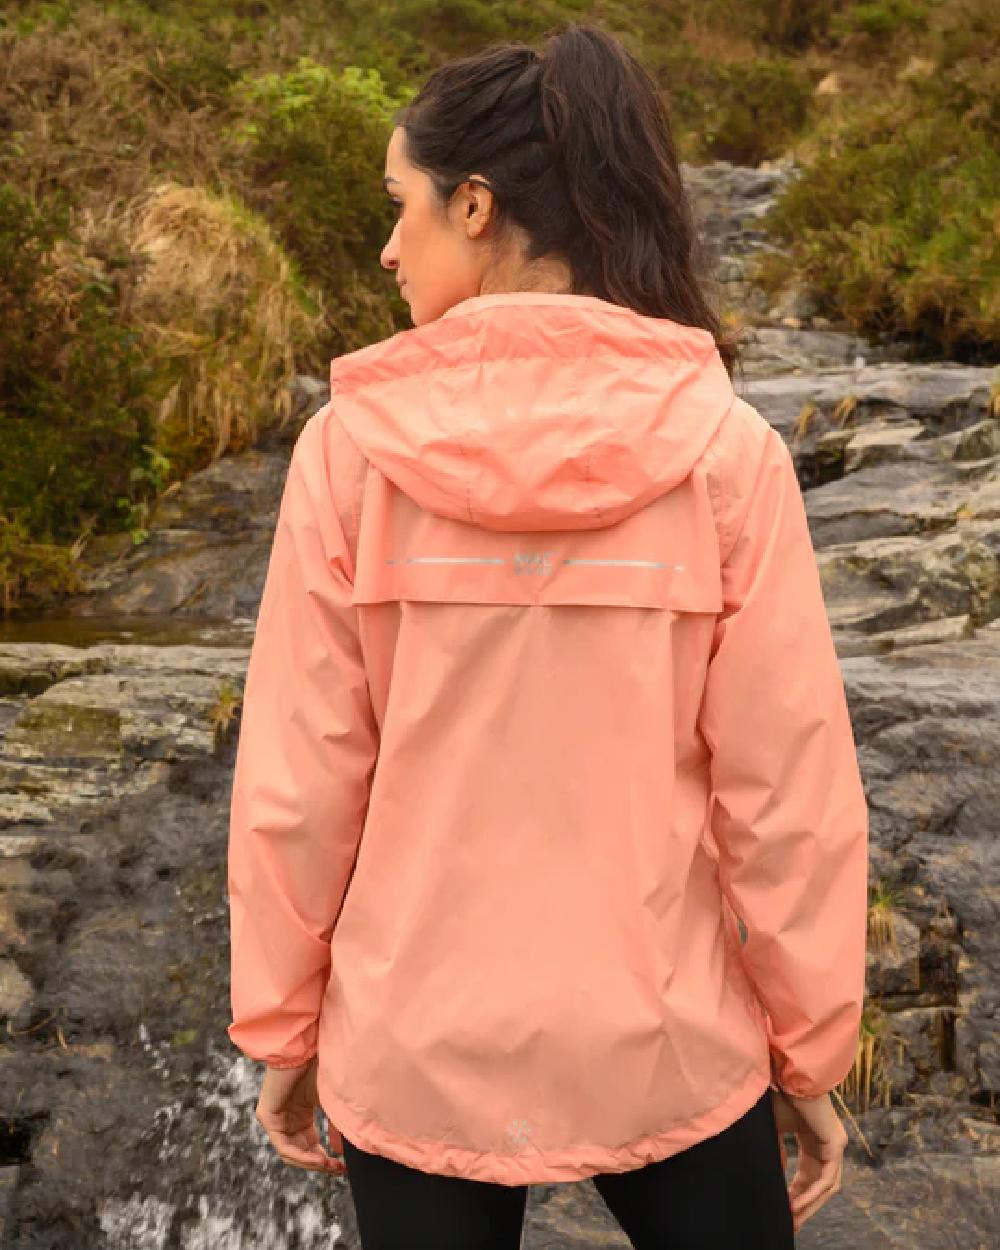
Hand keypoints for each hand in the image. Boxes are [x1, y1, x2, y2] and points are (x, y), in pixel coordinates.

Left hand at [255, 1055, 345, 1174]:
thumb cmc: (320, 1067)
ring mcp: (275, 1118)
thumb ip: (334, 1127)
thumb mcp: (331, 1102)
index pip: (310, 1147)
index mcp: (301, 1115)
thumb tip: (340, 1154)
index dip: (325, 1161)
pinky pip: (282, 1145)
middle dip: (319, 1164)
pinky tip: (317, 1158)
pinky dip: (300, 1154)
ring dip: (310, 1162)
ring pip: (290, 1153)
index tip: (343, 1168)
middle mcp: (287, 1119)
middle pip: (300, 1152)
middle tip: (337, 1170)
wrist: (306, 1047)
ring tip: (328, 1165)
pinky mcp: (267, 1116)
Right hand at [770, 1087, 847, 1233]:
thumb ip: (778, 1152)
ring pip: (826, 1187)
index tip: (783, 1210)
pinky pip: (827, 1179)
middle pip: (820, 1185)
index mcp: (815, 1141)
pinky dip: (812, 1194)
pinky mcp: (835, 1145)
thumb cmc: (780, 1095)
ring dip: (809, 1205)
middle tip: (790, 1225)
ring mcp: (835, 1145)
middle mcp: (829, 1146)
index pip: (809, 1176)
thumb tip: (776, 1175)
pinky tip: (796, 1204)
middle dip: (804, 1206)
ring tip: (792, 1219)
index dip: (796, 1194)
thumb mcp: (775, 1129)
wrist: (789, 1075)